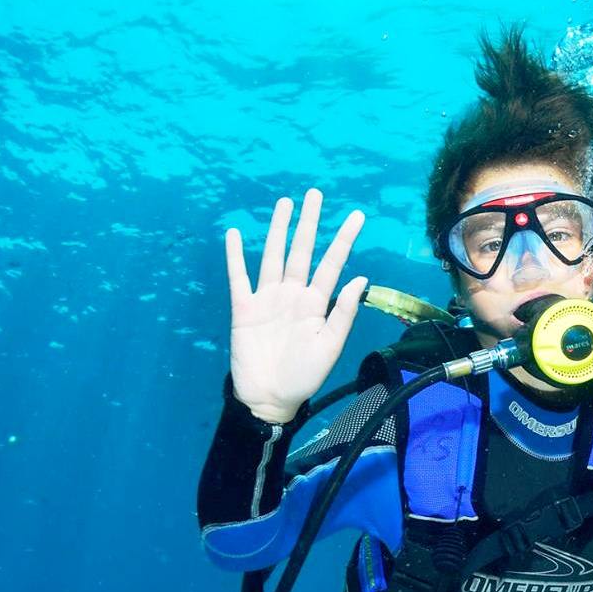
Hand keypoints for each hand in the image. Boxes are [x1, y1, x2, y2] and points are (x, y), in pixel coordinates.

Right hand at [226, 189, 367, 422]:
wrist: (270, 397)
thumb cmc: (305, 375)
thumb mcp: (330, 346)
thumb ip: (343, 312)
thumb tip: (359, 277)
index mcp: (316, 303)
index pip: (332, 264)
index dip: (344, 240)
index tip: (357, 216)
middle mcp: (293, 294)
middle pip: (302, 251)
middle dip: (309, 223)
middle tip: (315, 193)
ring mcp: (267, 299)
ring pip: (272, 256)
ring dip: (277, 230)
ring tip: (284, 204)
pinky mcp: (243, 308)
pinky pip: (238, 277)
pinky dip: (235, 257)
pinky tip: (232, 234)